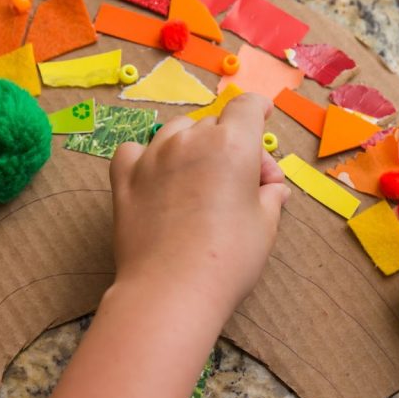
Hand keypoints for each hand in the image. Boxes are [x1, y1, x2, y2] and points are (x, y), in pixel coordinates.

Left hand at [109, 94, 289, 316]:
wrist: (171, 290)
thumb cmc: (229, 259)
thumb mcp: (265, 227)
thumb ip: (269, 199)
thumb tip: (274, 190)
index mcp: (232, 144)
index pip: (246, 107)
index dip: (258, 109)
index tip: (263, 114)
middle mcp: (190, 140)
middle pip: (214, 125)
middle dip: (233, 147)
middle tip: (246, 186)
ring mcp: (153, 157)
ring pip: (175, 132)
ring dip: (192, 147)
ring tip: (200, 180)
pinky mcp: (124, 178)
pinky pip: (134, 151)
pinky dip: (147, 157)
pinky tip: (156, 177)